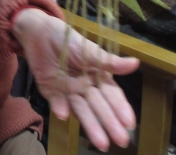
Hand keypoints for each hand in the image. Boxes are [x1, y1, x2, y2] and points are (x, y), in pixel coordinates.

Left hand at [13, 9, 139, 151]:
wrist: (40, 32)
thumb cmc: (68, 40)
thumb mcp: (90, 49)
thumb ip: (109, 61)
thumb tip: (136, 63)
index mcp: (98, 78)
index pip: (112, 96)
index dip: (121, 109)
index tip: (130, 123)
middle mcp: (85, 88)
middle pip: (99, 107)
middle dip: (110, 123)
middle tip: (121, 141)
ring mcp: (68, 92)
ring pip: (81, 110)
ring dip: (90, 125)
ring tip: (101, 143)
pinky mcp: (50, 91)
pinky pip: (56, 102)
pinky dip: (60, 108)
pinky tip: (64, 115)